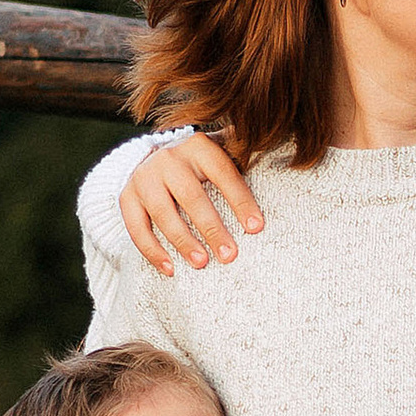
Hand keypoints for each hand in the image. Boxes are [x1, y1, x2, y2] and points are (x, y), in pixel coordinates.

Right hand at [122, 135, 264, 274]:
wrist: (154, 157)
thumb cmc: (202, 164)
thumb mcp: (223, 153)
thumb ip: (245, 156)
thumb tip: (289, 156)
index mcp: (199, 146)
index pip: (223, 173)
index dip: (240, 200)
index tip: (256, 228)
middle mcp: (169, 158)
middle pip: (191, 195)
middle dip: (211, 227)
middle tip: (230, 256)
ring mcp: (144, 177)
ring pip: (163, 212)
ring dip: (183, 241)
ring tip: (201, 264)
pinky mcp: (126, 196)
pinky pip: (136, 227)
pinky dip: (152, 250)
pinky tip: (170, 269)